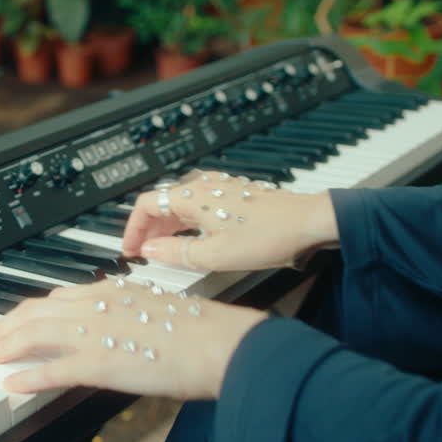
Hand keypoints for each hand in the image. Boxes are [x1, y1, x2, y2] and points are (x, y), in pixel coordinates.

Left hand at [0, 278, 267, 399]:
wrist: (224, 345)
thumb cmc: (205, 333)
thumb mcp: (158, 313)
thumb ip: (130, 318)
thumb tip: (115, 334)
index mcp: (115, 290)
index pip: (59, 298)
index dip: (29, 310)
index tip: (13, 320)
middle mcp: (100, 304)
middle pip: (38, 312)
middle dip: (6, 325)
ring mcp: (98, 332)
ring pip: (37, 336)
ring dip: (8, 347)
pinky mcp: (102, 362)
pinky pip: (54, 370)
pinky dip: (29, 377)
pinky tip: (12, 384)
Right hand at [121, 171, 339, 271]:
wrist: (309, 222)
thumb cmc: (268, 236)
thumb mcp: (215, 255)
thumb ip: (176, 253)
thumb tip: (150, 251)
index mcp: (192, 197)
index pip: (146, 205)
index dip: (133, 229)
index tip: (131, 250)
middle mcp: (204, 187)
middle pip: (162, 203)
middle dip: (149, 229)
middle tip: (145, 253)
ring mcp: (221, 188)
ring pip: (181, 204)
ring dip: (168, 226)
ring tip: (166, 249)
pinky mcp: (235, 195)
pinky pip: (200, 205)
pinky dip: (188, 222)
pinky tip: (196, 239)